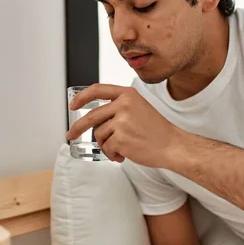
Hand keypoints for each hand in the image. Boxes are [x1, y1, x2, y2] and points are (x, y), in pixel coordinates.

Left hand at [66, 83, 181, 166]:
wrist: (172, 145)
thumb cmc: (156, 130)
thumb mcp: (139, 108)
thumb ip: (119, 107)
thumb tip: (95, 117)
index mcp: (128, 94)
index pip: (98, 89)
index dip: (82, 97)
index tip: (73, 105)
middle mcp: (124, 104)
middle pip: (91, 116)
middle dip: (77, 128)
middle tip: (71, 135)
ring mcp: (122, 121)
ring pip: (99, 135)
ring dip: (106, 145)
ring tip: (120, 148)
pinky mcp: (121, 138)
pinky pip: (106, 148)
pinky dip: (112, 154)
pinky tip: (124, 154)